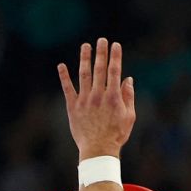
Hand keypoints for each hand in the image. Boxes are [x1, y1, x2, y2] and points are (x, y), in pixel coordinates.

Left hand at [58, 38, 134, 159]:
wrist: (98, 149)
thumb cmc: (116, 135)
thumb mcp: (129, 117)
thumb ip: (128, 97)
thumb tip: (128, 80)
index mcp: (113, 97)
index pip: (114, 71)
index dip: (115, 57)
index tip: (116, 45)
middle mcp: (98, 95)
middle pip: (100, 69)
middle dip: (101, 53)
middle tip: (101, 40)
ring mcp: (85, 100)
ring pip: (84, 74)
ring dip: (85, 59)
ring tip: (85, 46)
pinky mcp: (73, 107)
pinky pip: (68, 89)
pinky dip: (64, 76)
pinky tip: (61, 65)